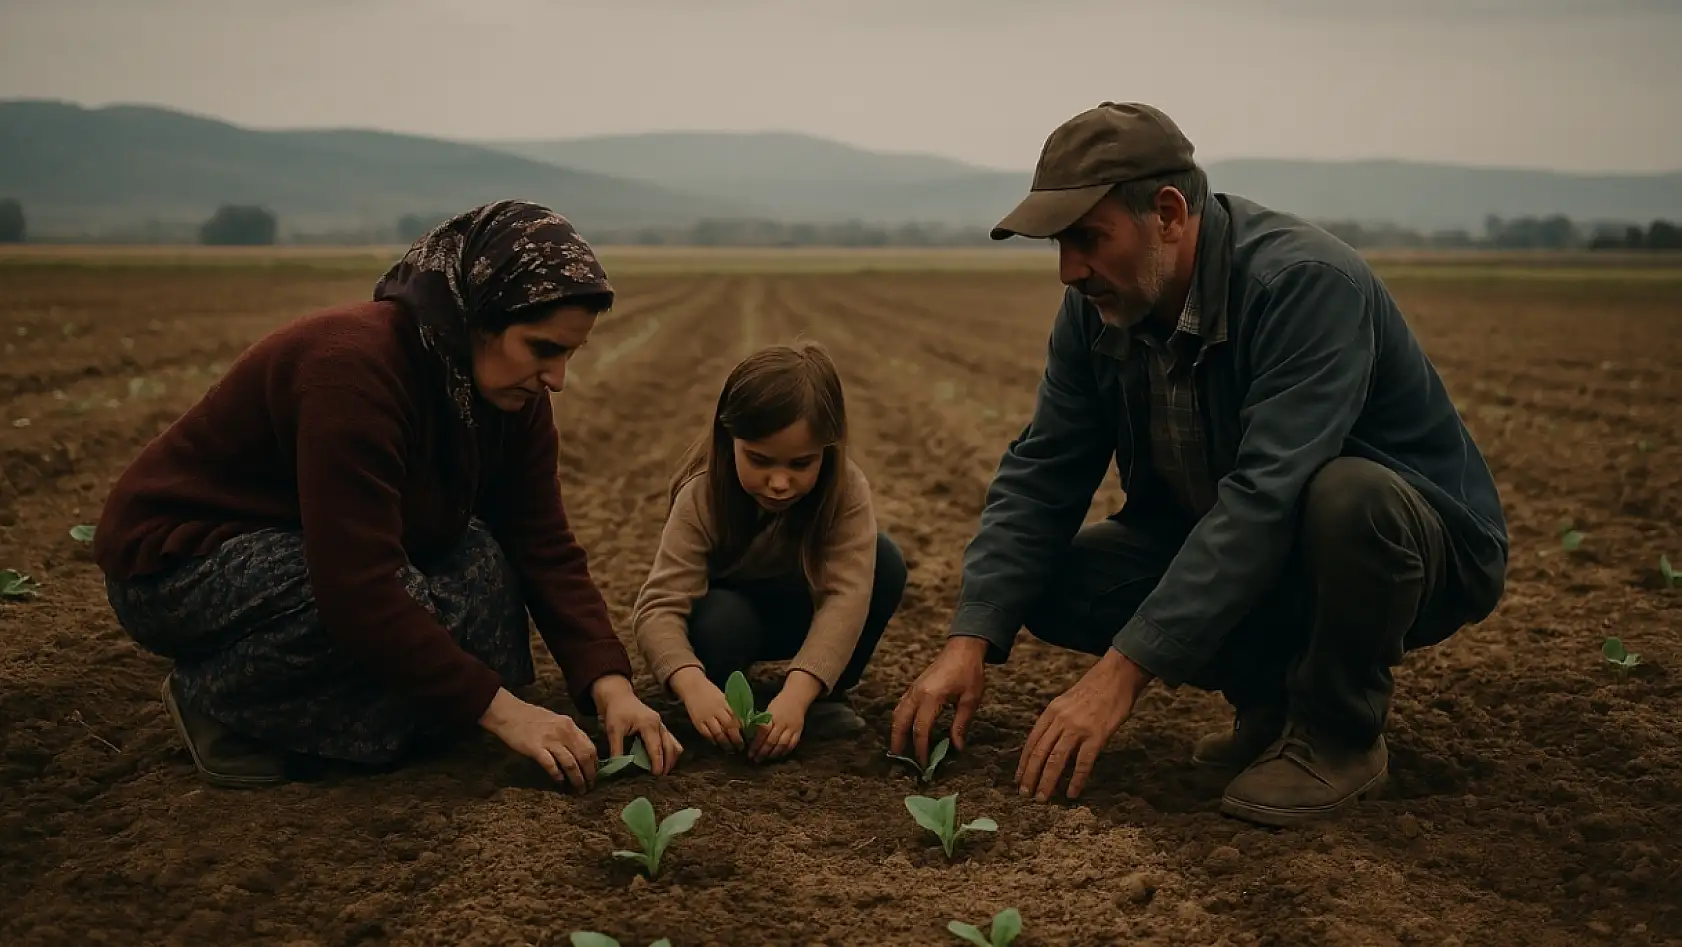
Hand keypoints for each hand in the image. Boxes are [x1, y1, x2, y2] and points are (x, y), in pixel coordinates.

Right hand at [478, 687, 597, 792]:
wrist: (508, 712)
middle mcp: (563, 732)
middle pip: (584, 756)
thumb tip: (580, 752)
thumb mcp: (556, 720)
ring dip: (577, 779)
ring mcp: (549, 740)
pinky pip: (551, 765)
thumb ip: (568, 734)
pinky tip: (560, 782)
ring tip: (579, 789)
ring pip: (571, 763)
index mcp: (569, 725)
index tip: (595, 774)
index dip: (595, 763)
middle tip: (590, 787)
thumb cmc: (531, 717)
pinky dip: (558, 775)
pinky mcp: (535, 748)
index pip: (589, 746)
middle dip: (589, 774)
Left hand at [592, 674, 682, 775]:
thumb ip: (617, 748)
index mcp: (648, 724)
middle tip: (661, 776)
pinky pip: (671, 740)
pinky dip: (669, 751)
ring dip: (671, 758)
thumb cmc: (616, 711)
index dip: (658, 762)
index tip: (657, 775)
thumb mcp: (613, 730)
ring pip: (674, 744)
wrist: (619, 696)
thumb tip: (618, 766)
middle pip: (670, 747)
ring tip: (663, 770)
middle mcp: (659, 724)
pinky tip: (663, 760)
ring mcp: (661, 724)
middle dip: (668, 763)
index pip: (656, 748)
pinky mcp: (660, 726)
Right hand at [669, 667, 744, 751]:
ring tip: (730, 750)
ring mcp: (706, 716)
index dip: (743, 730)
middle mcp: (717, 710)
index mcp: (726, 703)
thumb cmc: (710, 692)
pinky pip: (706, 734)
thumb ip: (731, 709)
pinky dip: (713, 740)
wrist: (692, 687)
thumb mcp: (723, 697)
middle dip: (736, 739)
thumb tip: (743, 723)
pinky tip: (717, 744)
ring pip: (718, 733)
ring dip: (725, 743)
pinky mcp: (697, 722)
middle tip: (741, 747)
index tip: (748, 738)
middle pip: (729, 726)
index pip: (737, 718)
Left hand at [749, 671, 821, 762]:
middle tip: (756, 759)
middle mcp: (782, 723)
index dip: (756, 744)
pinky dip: (785, 752)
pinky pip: (792, 745)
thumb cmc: (779, 704)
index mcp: (772, 716)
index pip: (762, 733)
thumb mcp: (768, 710)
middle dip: (762, 752)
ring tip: (766, 759)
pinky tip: (778, 755)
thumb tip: (751, 738)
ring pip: (782, 745)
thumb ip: (762, 723)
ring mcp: (791, 728)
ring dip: (773, 754)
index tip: (750, 752)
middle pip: (771, 741)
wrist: (797, 697)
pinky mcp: (799, 731)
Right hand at [891, 635, 988, 765]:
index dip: (921, 749)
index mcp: (931, 697)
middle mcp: (917, 693)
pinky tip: (905, 730)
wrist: (963, 648)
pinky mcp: (914, 687)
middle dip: (899, 743)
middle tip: (901, 762)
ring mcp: (913, 689)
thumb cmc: (969, 672)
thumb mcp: (970, 699)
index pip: (920, 730)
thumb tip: (956, 747)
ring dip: (897, 732)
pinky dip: (900, 721)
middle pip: (900, 723)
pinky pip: (901, 706)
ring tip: (900, 750)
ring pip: (898, 714)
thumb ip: (961, 724)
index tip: (924, 764)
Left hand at [1016, 648, 1152, 801]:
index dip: (1024, 763)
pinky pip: (1083, 763)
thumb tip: (1049, 746)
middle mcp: (1060, 720)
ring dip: (1047, 782)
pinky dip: (1075, 780)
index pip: (1032, 742)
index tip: (1019, 779)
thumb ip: (1057, 721)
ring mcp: (1078, 728)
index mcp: (1051, 711)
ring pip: (1056, 760)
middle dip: (1031, 776)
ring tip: (1043, 798)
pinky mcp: (1096, 736)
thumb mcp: (1067, 701)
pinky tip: (1072, 793)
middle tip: (1026, 794)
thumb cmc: (1094, 689)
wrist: (1117, 676)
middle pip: (1040, 753)